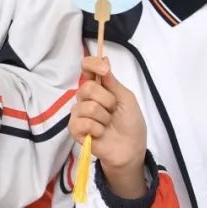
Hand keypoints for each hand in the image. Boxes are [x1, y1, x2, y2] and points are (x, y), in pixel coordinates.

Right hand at [69, 57, 146, 197]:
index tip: (104, 68)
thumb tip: (103, 58)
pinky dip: (96, 129)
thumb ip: (112, 81)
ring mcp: (79, 113)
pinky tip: (100, 134)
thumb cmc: (131, 123)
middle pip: (87, 88)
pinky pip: (81, 123)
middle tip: (113, 111)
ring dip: (103, 118)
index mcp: (98, 87)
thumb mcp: (127, 99)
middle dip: (106, 100)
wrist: (130, 149)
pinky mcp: (75, 129)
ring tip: (107, 125)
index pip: (86, 68)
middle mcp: (85, 98)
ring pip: (87, 107)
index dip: (92, 64)